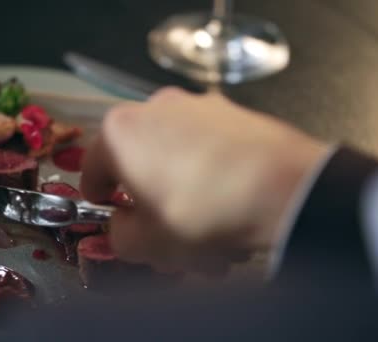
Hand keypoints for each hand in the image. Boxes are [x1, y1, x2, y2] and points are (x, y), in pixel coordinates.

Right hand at [80, 87, 328, 273]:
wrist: (284, 190)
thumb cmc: (207, 212)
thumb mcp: (147, 243)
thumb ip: (119, 236)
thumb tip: (123, 227)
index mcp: (122, 131)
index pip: (93, 169)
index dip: (100, 199)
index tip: (109, 213)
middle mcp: (157, 108)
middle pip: (141, 166)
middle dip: (151, 207)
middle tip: (164, 241)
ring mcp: (198, 107)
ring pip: (177, 162)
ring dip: (184, 199)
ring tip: (206, 240)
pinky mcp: (234, 114)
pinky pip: (208, 152)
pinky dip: (210, 181)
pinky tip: (228, 215)